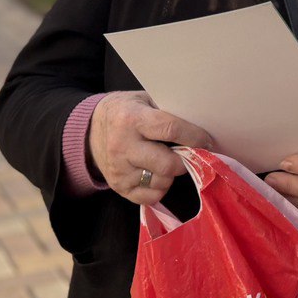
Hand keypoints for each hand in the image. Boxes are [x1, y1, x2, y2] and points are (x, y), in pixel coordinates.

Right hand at [87, 91, 213, 204]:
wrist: (89, 131)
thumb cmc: (125, 111)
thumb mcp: (143, 100)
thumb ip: (167, 110)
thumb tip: (201, 124)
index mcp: (131, 119)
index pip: (170, 129)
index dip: (194, 136)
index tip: (208, 141)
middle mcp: (123, 146)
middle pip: (167, 164)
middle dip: (185, 160)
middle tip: (189, 154)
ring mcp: (119, 169)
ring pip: (161, 182)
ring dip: (172, 174)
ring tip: (169, 161)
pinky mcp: (118, 187)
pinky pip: (151, 197)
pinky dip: (161, 188)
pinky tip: (157, 174)